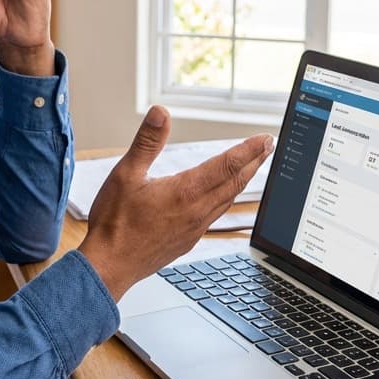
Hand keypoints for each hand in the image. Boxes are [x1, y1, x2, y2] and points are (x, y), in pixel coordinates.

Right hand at [78, 107, 274, 300]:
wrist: (110, 266)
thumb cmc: (115, 222)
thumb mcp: (126, 173)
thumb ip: (147, 142)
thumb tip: (161, 113)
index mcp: (185, 191)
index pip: (226, 165)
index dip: (248, 149)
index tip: (265, 138)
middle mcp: (196, 211)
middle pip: (235, 182)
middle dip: (254, 162)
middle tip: (268, 147)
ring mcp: (195, 229)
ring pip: (228, 200)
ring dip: (243, 181)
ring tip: (252, 167)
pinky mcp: (188, 241)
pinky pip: (216, 216)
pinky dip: (227, 200)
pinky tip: (222, 198)